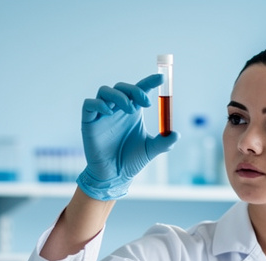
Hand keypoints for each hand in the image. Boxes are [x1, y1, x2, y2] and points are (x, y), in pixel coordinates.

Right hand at [76, 74, 179, 200]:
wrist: (114, 176)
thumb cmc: (131, 161)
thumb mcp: (151, 150)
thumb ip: (164, 142)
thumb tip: (176, 134)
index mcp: (133, 111)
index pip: (140, 90)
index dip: (150, 81)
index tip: (162, 78)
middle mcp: (117, 109)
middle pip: (122, 87)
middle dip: (134, 90)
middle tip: (146, 103)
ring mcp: (102, 114)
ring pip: (105, 91)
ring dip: (119, 96)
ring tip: (130, 110)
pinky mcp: (89, 121)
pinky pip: (89, 104)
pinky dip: (99, 104)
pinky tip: (109, 112)